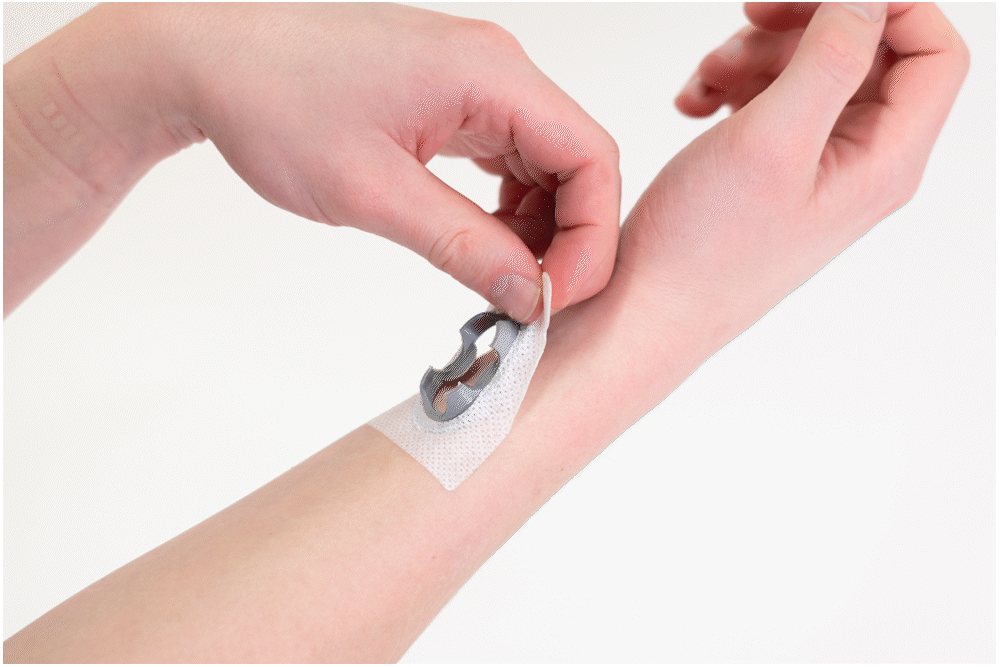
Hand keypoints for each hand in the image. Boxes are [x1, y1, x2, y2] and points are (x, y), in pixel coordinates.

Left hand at [150, 3, 619, 321]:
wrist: (212, 58)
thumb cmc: (274, 102)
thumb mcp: (373, 193)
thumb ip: (463, 246)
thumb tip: (529, 293)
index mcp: (490, 74)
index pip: (592, 157)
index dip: (591, 238)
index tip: (557, 297)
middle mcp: (495, 70)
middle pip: (578, 162)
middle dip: (567, 240)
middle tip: (531, 300)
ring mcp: (475, 82)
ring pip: (547, 164)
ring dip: (538, 228)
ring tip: (499, 278)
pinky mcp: (452, 99)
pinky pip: (509, 157)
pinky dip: (508, 208)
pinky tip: (482, 242)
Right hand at [607, 2, 966, 351]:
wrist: (646, 309)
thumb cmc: (703, 253)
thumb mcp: (772, 141)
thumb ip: (831, 57)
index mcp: (884, 161)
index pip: (933, 51)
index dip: (889, 5)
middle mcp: (859, 164)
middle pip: (866, 51)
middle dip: (803, 26)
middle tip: (749, 17)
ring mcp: (814, 170)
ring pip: (809, 72)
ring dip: (756, 57)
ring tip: (708, 80)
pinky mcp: (771, 174)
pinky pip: (768, 102)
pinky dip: (731, 87)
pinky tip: (695, 106)